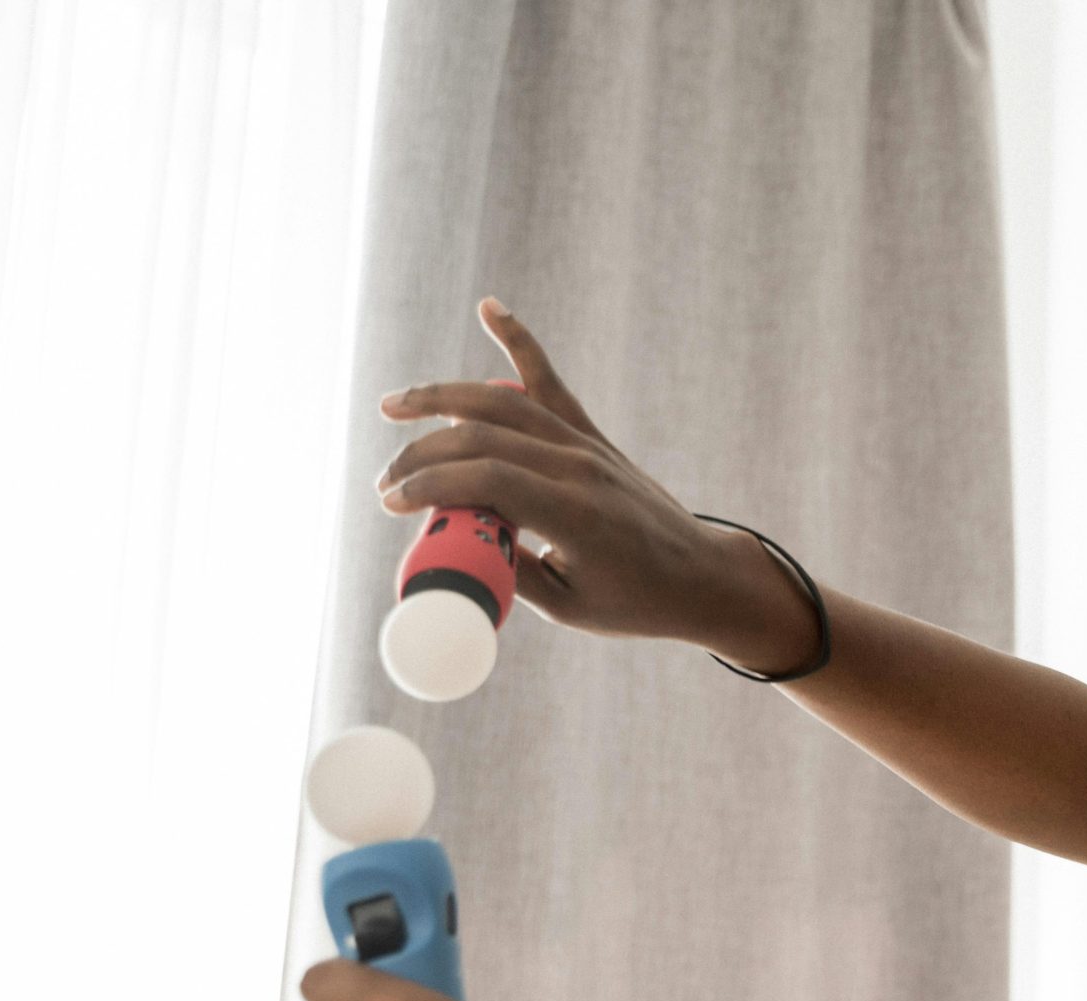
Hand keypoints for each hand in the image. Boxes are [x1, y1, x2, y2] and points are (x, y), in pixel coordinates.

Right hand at [373, 298, 820, 672]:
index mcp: (577, 516)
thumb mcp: (567, 606)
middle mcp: (581, 468)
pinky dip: (519, 342)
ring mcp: (587, 446)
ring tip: (393, 407)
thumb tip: (450, 545)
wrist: (700, 576)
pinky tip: (490, 308)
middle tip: (386, 483)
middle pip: (482, 437)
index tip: (392, 504)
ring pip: (503, 402)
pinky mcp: (592, 437)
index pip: (487, 479)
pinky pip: (549, 382)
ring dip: (442, 398)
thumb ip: (508, 571)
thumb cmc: (636, 602)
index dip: (431, 486)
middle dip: (421, 455)